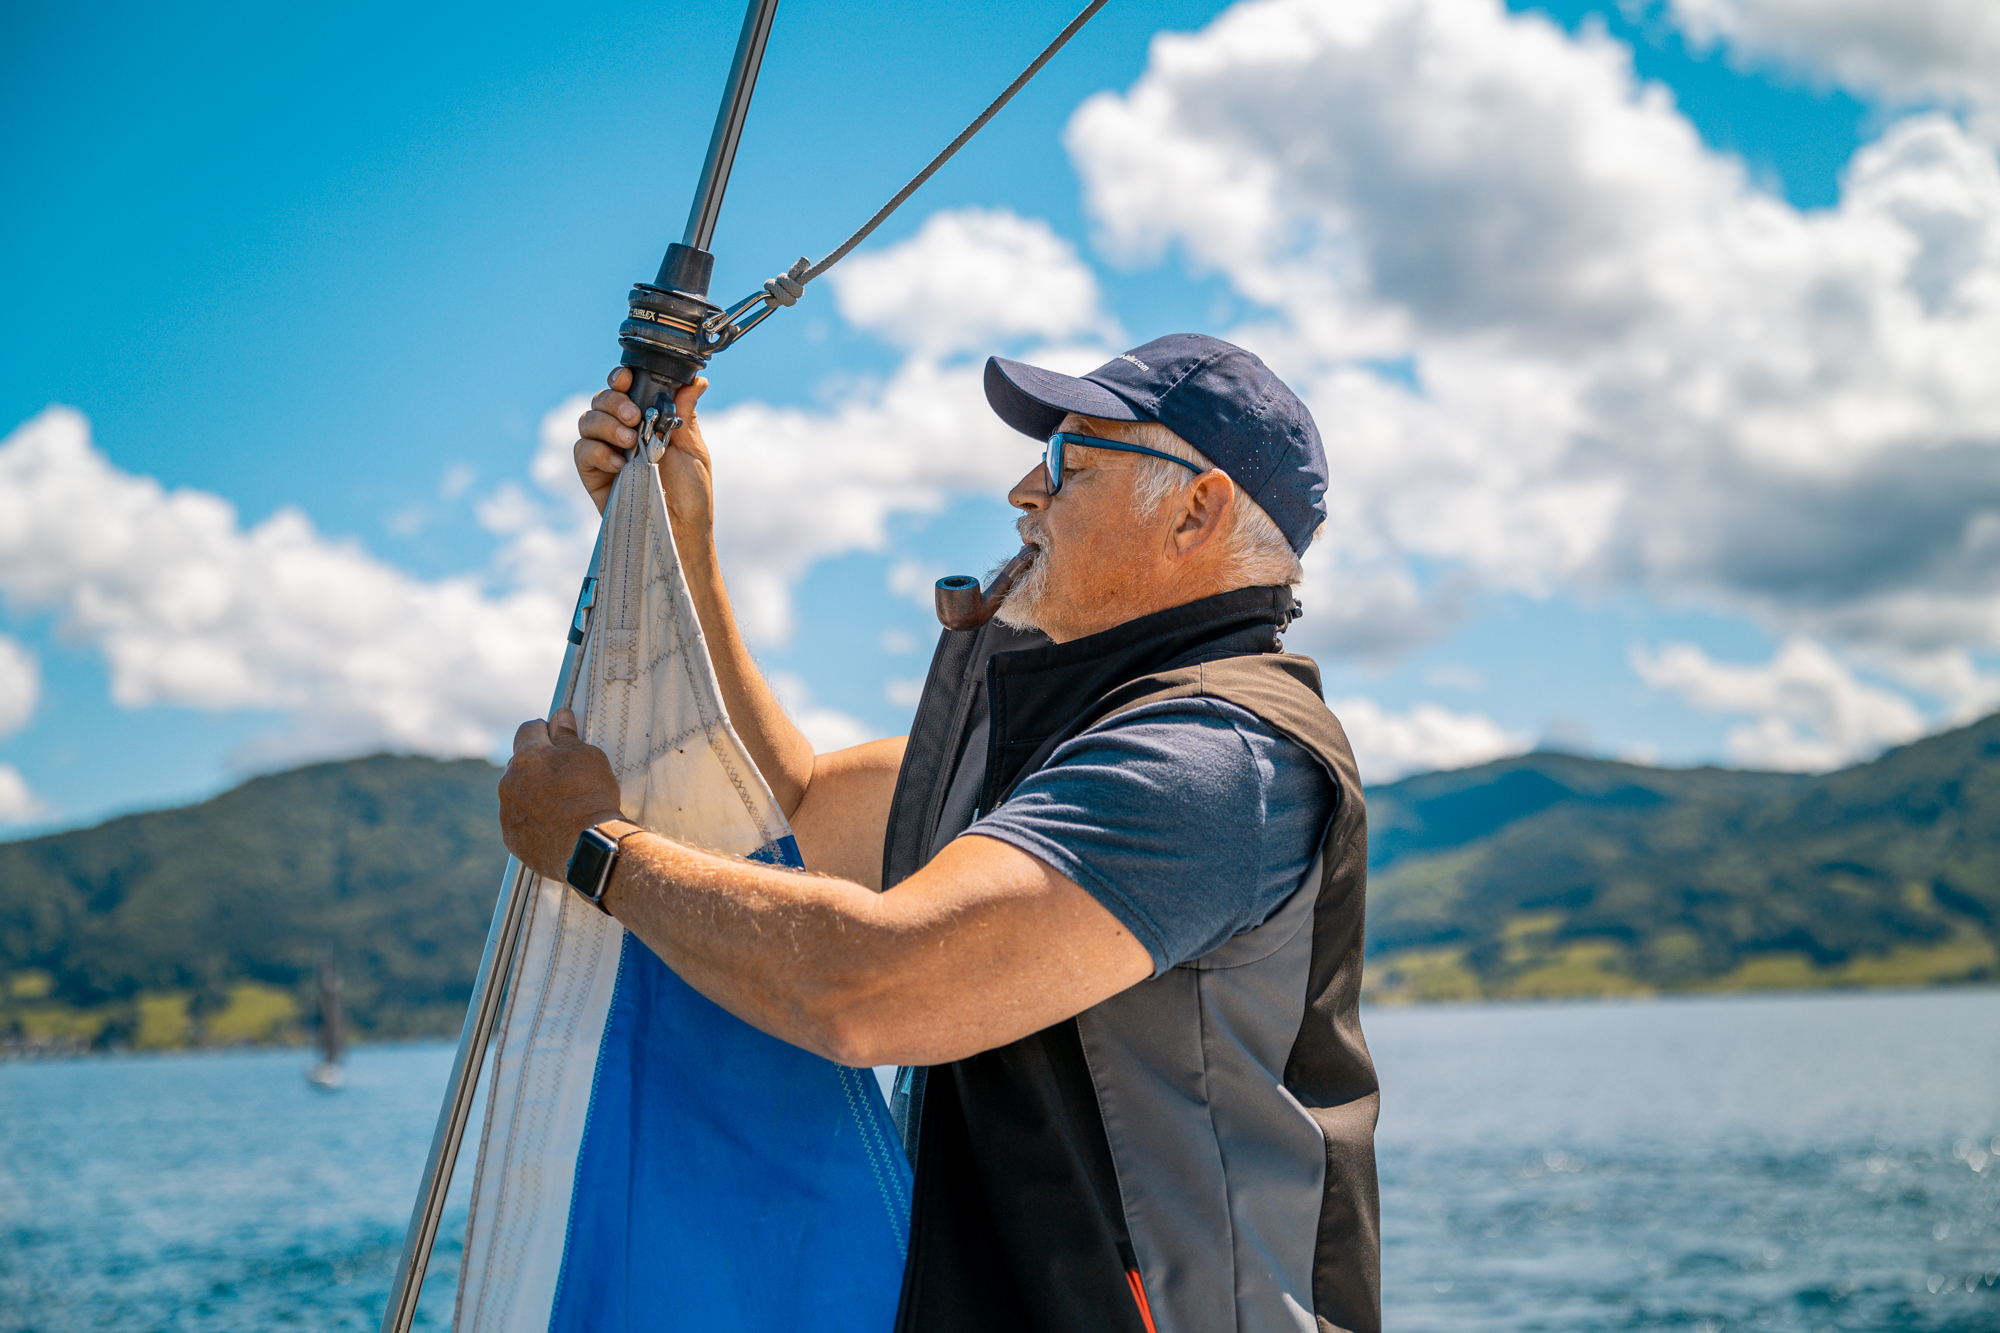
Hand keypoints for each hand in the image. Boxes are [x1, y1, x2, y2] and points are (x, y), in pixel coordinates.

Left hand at [499, 708, 625, 880]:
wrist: (590, 848)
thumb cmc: (591, 798)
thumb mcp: (588, 757)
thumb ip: (568, 736)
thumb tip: (560, 717)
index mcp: (527, 757)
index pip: (529, 729)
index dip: (547, 730)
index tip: (561, 738)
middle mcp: (509, 783)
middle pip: (521, 762)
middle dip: (540, 764)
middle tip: (568, 776)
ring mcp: (507, 813)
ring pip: (518, 793)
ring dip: (534, 793)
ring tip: (564, 805)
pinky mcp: (512, 838)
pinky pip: (519, 821)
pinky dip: (533, 819)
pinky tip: (556, 825)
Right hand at [573, 368, 714, 537]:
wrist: (682, 531)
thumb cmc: (691, 494)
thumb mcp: (693, 450)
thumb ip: (686, 414)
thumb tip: (697, 381)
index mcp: (646, 421)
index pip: (624, 390)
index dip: (619, 378)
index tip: (626, 377)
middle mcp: (622, 433)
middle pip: (600, 401)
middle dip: (614, 401)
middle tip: (634, 416)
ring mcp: (605, 453)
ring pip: (587, 421)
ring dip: (606, 425)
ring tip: (630, 441)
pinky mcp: (593, 476)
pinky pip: (582, 452)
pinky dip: (597, 452)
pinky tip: (618, 464)